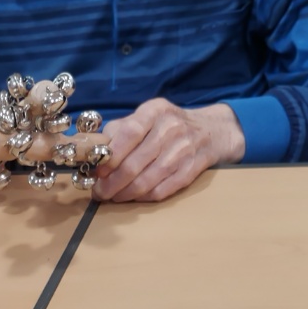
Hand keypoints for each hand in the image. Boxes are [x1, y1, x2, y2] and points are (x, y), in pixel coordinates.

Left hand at [94, 100, 244, 202]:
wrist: (212, 131)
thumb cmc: (169, 124)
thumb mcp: (148, 116)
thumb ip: (121, 128)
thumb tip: (95, 151)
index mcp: (156, 110)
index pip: (129, 132)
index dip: (110, 156)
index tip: (96, 171)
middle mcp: (172, 128)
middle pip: (136, 162)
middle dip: (112, 183)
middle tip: (99, 192)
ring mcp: (184, 149)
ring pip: (148, 180)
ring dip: (125, 194)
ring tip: (113, 197)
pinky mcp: (192, 169)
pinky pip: (162, 190)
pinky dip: (144, 198)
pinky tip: (134, 197)